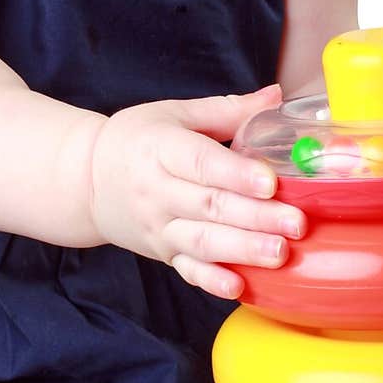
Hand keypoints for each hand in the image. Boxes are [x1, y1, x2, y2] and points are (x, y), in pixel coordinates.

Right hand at [88, 84, 306, 298]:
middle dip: (256, 217)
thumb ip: (228, 110)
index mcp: (161, 149)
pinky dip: (211, 281)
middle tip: (296, 223)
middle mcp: (157, 191)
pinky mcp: (162, 252)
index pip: (202, 162)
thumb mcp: (175, 114)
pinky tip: (239, 287)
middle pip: (210, 206)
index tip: (271, 182)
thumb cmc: (137, 139)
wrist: (86, 179)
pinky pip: (187, 270)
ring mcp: (159, 226)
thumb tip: (277, 95)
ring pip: (203, 241)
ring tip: (280, 253)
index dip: (237, 173)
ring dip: (243, 250)